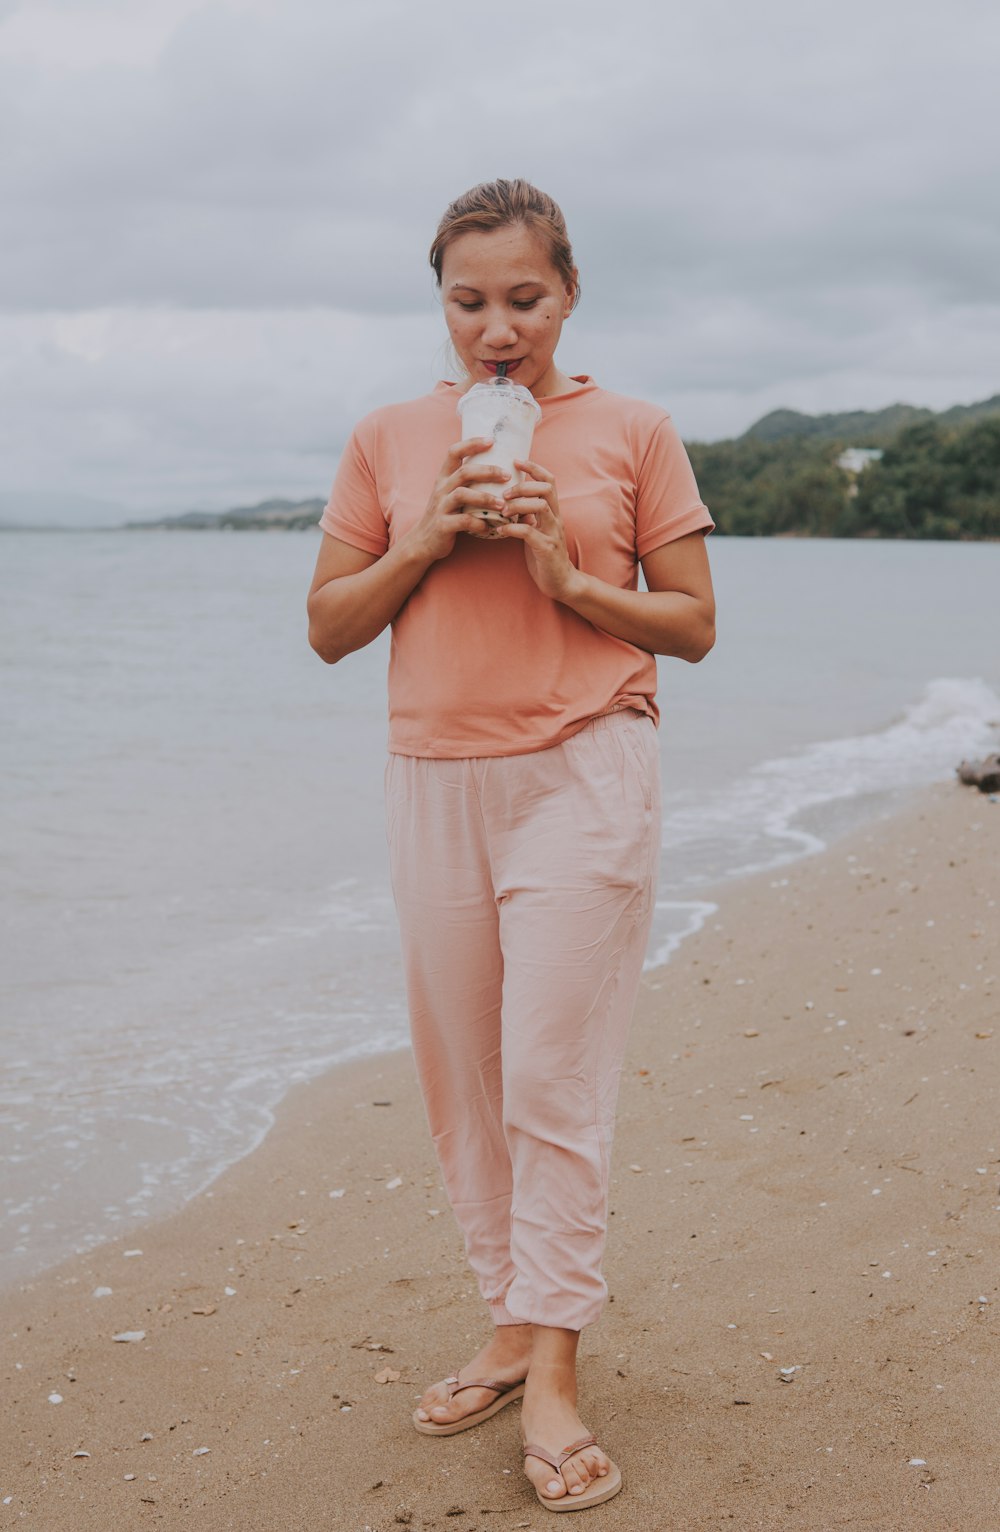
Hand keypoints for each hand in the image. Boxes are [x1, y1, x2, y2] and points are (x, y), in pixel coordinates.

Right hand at [408, 438, 511, 561]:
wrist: (423, 542)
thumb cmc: (447, 516)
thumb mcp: (453, 496)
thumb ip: (472, 486)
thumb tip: (506, 479)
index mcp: (444, 478)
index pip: (454, 452)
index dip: (472, 443)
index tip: (492, 441)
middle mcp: (441, 489)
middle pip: (464, 472)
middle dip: (488, 471)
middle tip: (507, 475)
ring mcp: (441, 507)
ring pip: (462, 495)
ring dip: (485, 497)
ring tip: (502, 504)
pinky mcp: (442, 525)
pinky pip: (462, 521)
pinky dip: (478, 523)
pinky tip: (488, 526)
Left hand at [491, 460, 582, 600]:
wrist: (562, 583)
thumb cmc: (544, 556)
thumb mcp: (536, 530)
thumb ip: (527, 515)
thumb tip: (508, 499)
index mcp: (553, 512)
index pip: (549, 481)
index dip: (534, 468)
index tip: (516, 460)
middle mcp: (556, 519)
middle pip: (546, 489)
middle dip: (523, 486)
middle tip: (504, 493)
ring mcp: (553, 533)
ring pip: (540, 507)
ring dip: (518, 504)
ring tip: (502, 510)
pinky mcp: (547, 549)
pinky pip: (529, 533)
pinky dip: (512, 528)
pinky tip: (501, 529)